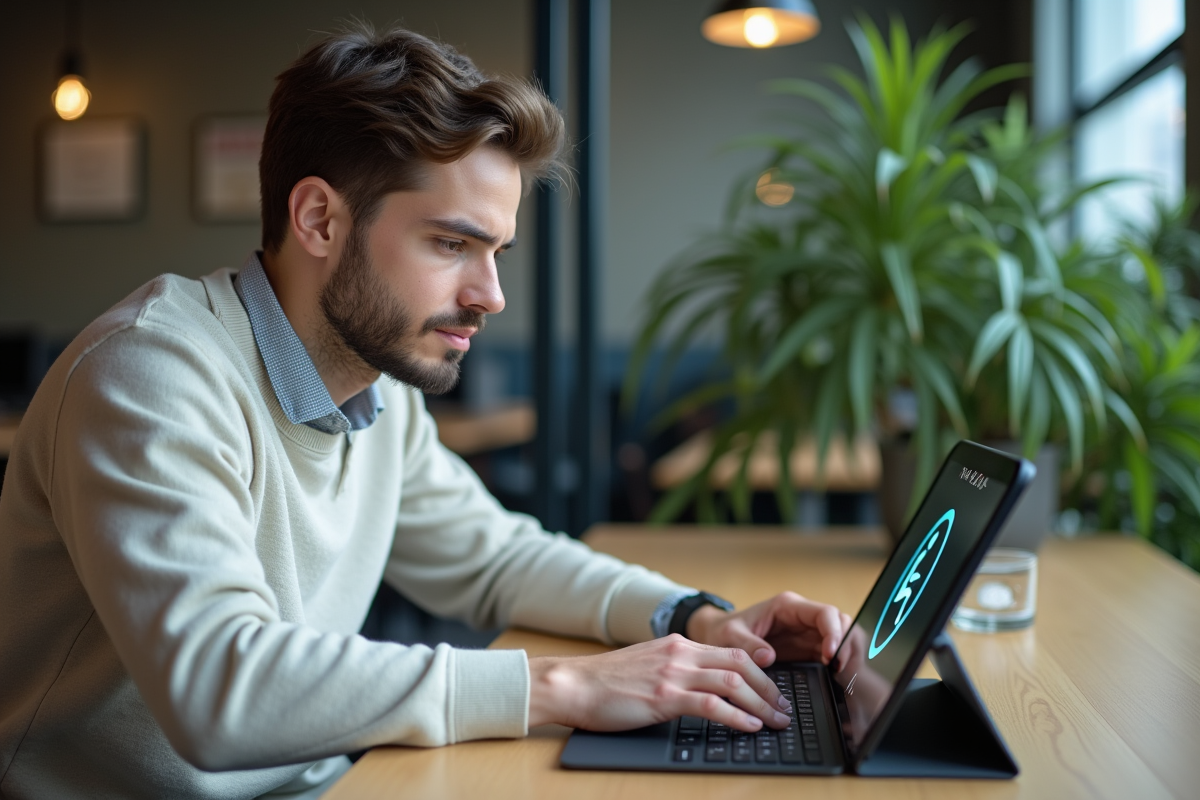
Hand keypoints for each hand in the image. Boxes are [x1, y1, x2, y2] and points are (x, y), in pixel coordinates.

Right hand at [528, 635, 792, 732]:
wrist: (572, 684)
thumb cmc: (603, 681)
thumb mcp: (646, 664)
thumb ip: (672, 668)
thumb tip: (697, 686)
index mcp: (677, 644)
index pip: (731, 651)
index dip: (760, 670)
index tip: (775, 687)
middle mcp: (680, 653)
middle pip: (740, 663)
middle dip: (769, 688)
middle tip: (784, 708)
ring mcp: (673, 673)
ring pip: (732, 682)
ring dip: (761, 703)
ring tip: (776, 721)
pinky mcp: (664, 696)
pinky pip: (711, 703)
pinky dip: (736, 716)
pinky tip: (749, 726)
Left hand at [685, 591, 853, 668]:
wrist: (719, 636)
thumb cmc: (724, 631)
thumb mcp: (730, 636)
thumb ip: (747, 645)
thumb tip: (768, 657)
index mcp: (788, 607)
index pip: (825, 613)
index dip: (834, 632)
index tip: (830, 655)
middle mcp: (802, 618)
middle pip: (841, 623)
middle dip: (846, 645)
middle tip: (840, 670)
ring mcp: (808, 633)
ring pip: (842, 637)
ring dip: (846, 655)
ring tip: (841, 676)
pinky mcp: (808, 649)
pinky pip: (832, 654)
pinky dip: (839, 665)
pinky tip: (835, 679)